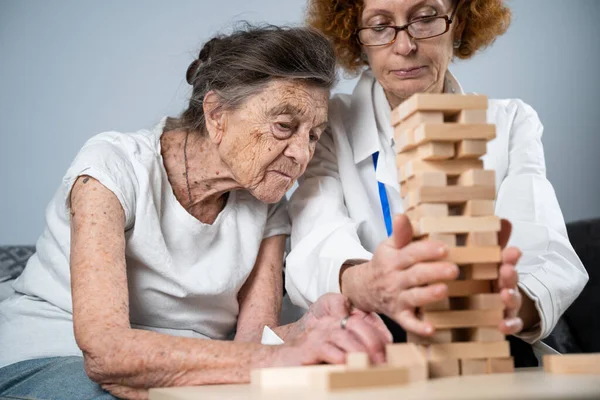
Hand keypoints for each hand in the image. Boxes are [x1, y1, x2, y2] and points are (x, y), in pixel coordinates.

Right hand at [274, 293, 391, 365]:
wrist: (275, 357)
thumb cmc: (306, 352)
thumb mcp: (332, 343)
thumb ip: (352, 341)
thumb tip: (378, 351)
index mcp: (336, 319)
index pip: (365, 320)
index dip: (380, 334)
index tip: (391, 349)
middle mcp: (328, 323)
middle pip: (358, 325)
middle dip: (375, 342)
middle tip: (385, 360)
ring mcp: (318, 335)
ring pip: (345, 337)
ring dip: (362, 351)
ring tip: (373, 365)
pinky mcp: (308, 348)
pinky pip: (328, 349)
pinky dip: (341, 357)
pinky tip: (349, 365)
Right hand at [341, 214, 456, 335]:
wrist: (363, 288)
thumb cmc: (384, 263)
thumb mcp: (388, 246)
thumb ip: (400, 233)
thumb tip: (401, 215)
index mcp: (393, 259)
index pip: (410, 254)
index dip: (427, 251)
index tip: (444, 249)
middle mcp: (394, 279)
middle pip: (415, 275)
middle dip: (434, 272)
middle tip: (454, 269)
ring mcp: (396, 298)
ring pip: (413, 297)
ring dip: (428, 295)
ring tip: (444, 290)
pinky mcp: (399, 314)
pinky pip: (408, 322)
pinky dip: (418, 327)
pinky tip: (431, 329)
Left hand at [495, 219, 523, 334]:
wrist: (499, 310)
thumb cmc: (490, 281)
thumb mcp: (491, 262)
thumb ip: (497, 242)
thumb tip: (504, 219)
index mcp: (499, 272)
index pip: (506, 262)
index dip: (510, 257)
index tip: (512, 251)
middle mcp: (505, 287)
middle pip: (510, 280)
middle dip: (510, 274)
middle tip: (506, 269)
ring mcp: (507, 306)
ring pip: (511, 300)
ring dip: (510, 297)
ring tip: (505, 293)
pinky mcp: (505, 322)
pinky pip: (510, 325)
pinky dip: (509, 325)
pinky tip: (502, 325)